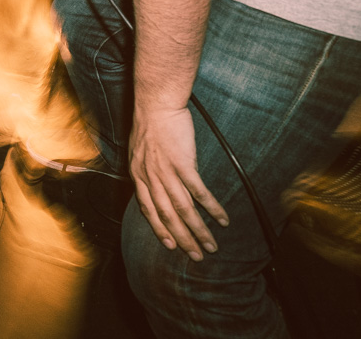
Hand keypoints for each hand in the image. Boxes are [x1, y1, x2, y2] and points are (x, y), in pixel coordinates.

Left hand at [128, 107, 228, 260]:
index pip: (147, 209)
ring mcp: (165, 171)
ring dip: (198, 230)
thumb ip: (147, 169)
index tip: (170, 245)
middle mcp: (150, 177)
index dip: (159, 229)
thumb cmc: (151, 123)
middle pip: (167, 215)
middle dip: (182, 239)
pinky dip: (211, 208)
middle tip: (196, 256)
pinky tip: (222, 220)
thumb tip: (156, 182)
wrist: (156, 103)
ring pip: (183, 209)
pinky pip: (198, 191)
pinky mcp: (182, 163)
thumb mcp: (140, 150)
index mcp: (138, 174)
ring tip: (211, 246)